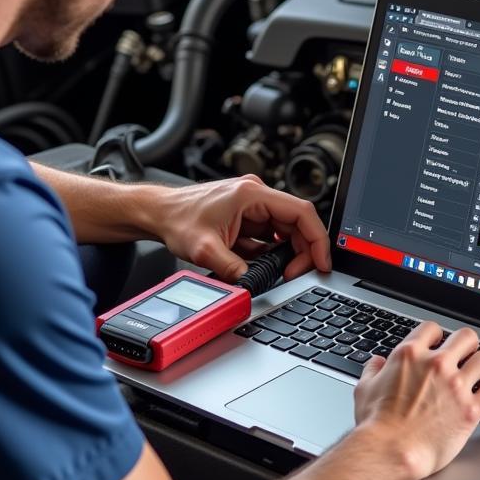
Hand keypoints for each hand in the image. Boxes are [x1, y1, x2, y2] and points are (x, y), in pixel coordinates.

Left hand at [152, 175, 330, 281]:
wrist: (157, 213)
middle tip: (294, 274)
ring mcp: (252, 206)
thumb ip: (233, 269)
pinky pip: (270, 235)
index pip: (301, 212)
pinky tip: (262, 265)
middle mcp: (257, 196)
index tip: (322, 261)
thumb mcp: (205, 250)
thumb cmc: (177, 219)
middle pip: (297, 223)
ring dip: (286, 253)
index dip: (317, 239)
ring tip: (278, 272)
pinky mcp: (246, 217)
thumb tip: (254, 285)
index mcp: (253, 194)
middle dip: (302, 251)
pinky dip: (271, 252)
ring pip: (285, 231)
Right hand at [353, 323, 479, 479]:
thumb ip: (373, 371)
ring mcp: (456, 385)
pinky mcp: (471, 409)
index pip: (432, 329)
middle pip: (466, 337)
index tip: (440, 344)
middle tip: (467, 356)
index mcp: (410, 355)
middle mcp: (436, 364)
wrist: (391, 452)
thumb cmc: (376, 425)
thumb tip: (377, 363)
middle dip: (468, 345)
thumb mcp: (365, 389)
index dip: (437, 336)